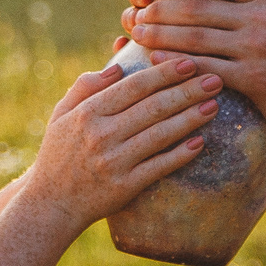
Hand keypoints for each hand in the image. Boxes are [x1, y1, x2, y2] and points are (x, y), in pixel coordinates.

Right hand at [21, 55, 221, 231]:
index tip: (189, 62)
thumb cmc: (59, 153)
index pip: (133, 86)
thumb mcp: (61, 114)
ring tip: (213, 105)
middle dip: (187, 91)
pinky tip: (199, 142)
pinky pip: (159, 167)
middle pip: (153, 107)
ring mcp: (114, 162)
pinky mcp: (125, 187)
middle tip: (214, 79)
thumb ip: (85, 85)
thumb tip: (118, 65)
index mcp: (87, 113)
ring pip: (160, 135)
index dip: (164, 73)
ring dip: (190, 118)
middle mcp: (101, 135)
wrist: (51, 203)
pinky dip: (180, 154)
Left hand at [120, 0, 265, 148]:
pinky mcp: (256, 80)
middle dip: (161, 9)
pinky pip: (205, 69)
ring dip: (160, 36)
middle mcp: (264, 17)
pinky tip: (156, 63)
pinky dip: (176, 64)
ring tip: (137, 34)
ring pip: (196, 38)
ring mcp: (259, 48)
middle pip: (198, 8)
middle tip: (137, 13)